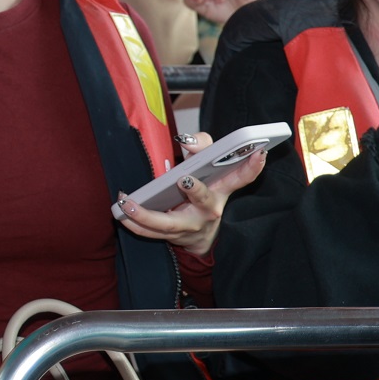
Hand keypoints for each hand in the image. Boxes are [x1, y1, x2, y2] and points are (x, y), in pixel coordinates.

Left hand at [115, 131, 267, 256]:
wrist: (200, 234)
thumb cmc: (203, 192)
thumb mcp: (207, 168)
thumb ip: (202, 147)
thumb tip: (187, 141)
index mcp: (221, 191)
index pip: (241, 178)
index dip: (252, 167)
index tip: (259, 152)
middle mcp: (209, 210)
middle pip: (204, 201)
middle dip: (196, 190)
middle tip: (184, 179)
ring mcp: (191, 227)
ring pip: (169, 224)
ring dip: (145, 214)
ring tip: (126, 201)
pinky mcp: (173, 238)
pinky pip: (151, 234)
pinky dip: (133, 223)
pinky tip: (119, 211)